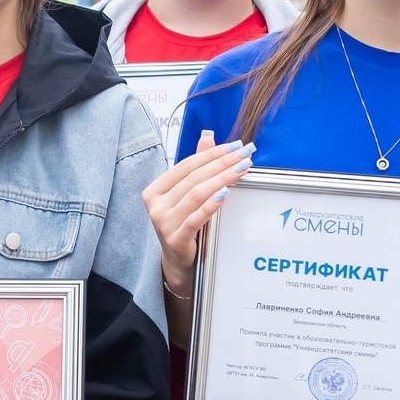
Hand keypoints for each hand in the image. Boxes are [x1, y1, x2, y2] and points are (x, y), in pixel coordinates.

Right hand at [142, 130, 253, 297]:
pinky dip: (212, 204)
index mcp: (155, 190)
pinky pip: (197, 217)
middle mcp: (155, 205)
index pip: (186, 166)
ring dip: (222, 179)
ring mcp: (163, 222)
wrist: (177, 262)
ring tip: (242, 169)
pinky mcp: (175, 238)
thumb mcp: (186, 196)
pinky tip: (226, 193)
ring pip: (196, 194)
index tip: (234, 146)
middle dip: (221, 163)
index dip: (211, 154)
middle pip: (193, 178)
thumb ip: (195, 167)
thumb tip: (207, 138)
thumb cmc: (182, 225)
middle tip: (244, 154)